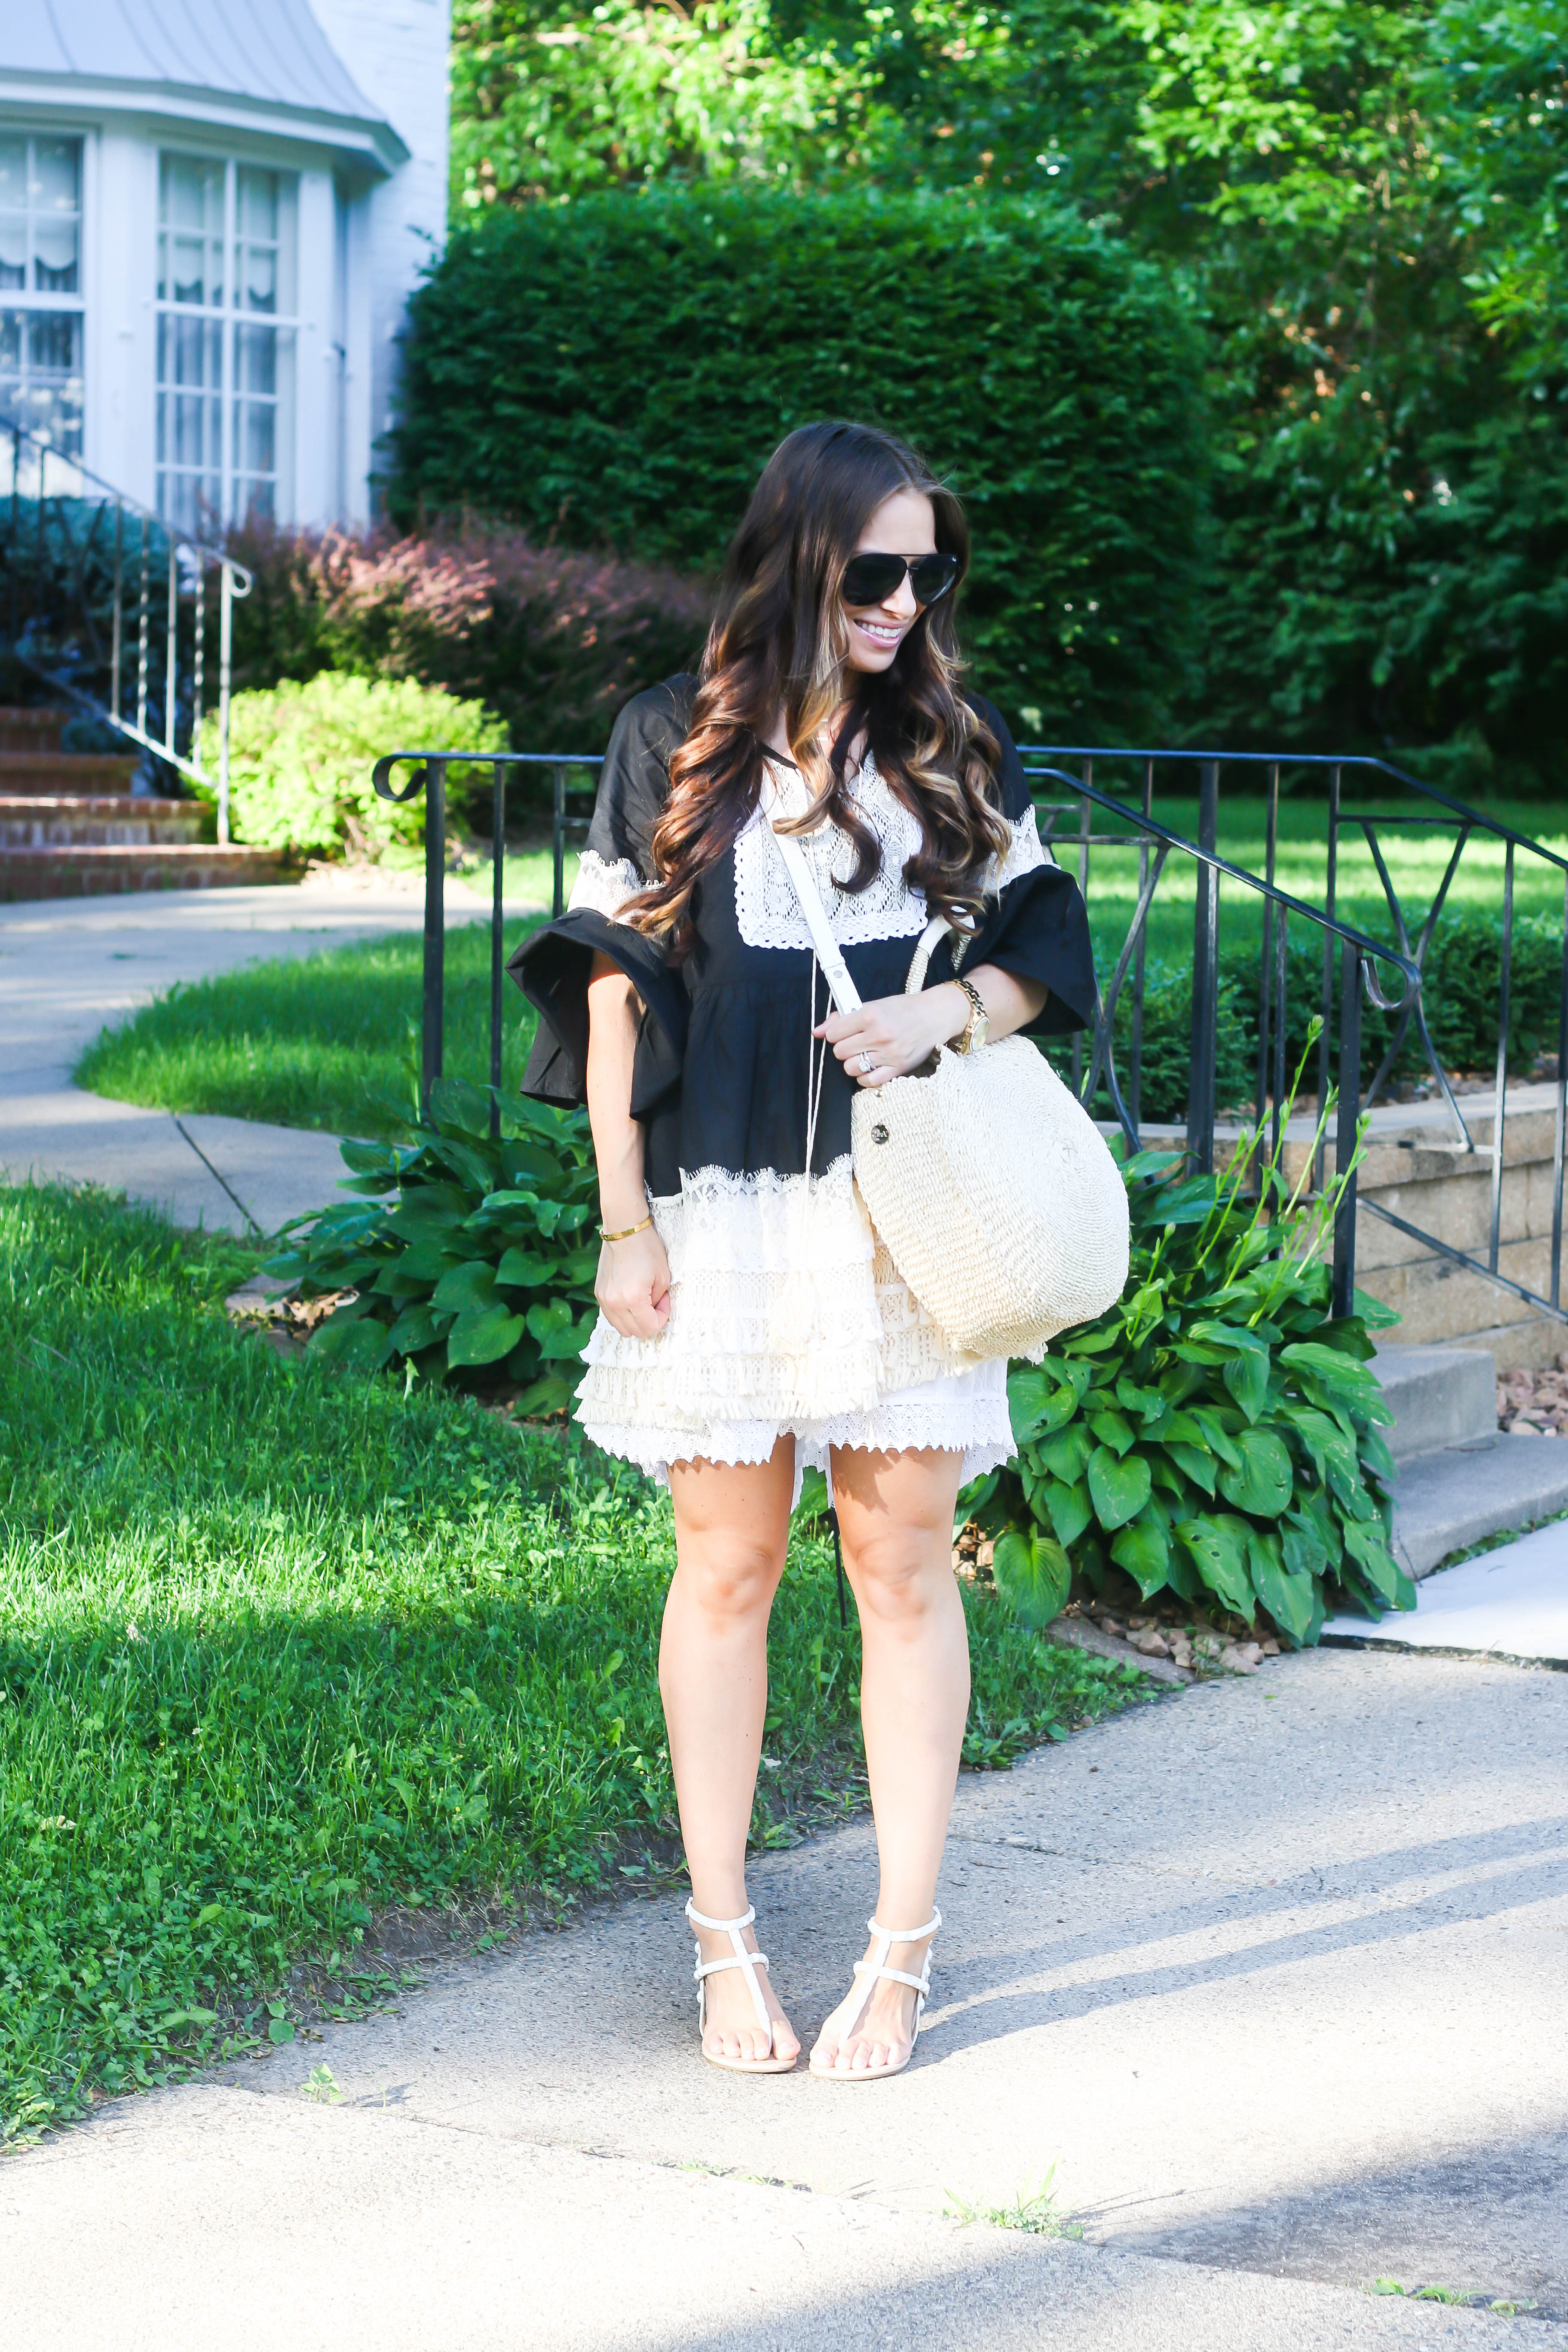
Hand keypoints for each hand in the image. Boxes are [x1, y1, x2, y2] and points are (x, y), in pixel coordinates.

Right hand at [595, 1223, 671, 1338]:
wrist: (624, 1229)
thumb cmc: (647, 1248)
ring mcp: (603, 1299)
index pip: (650, 1327)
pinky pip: (612, 1316)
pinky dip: (624, 1315)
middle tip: (656, 1302)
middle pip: (634, 1332)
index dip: (662, 1317)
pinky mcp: (598, 1294)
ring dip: (635, 1321)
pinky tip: (631, 1299)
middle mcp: (614, 1302)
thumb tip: (654, 1311)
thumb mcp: (663, 1276)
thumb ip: (658, 1300)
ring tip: (643, 1301)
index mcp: (633, 1298)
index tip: (664, 1300)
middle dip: (649, 1322)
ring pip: (621, 1328)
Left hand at [815, 984, 964, 1088]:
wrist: (935, 1016)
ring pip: (850, 1068)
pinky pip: (868, 1081)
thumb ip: (843, 1017)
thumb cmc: (904, 1009)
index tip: (843, 1032)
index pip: (834, 1033)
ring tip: (863, 1053)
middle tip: (855, 1042)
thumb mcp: (874, 1005)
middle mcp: (879, 1035)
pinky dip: (864, 1077)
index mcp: (871, 1015)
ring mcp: (889, 1053)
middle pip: (840, 1052)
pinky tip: (870, 1066)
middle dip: (844, 1047)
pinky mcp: (898, 1068)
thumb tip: (817, 1031)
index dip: (835, 1034)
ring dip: (853, 1062)